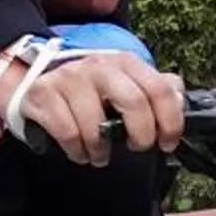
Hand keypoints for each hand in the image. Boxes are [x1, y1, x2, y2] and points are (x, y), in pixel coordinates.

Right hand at [0, 50, 186, 165]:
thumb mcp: (124, 82)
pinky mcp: (44, 94)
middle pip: (133, 103)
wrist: (36, 78)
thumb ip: (155, 87)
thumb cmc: (89, 89)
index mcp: (125, 62)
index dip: (170, 121)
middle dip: (140, 136)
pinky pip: (67, 133)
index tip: (167, 142)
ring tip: (99, 154)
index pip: (160, 89)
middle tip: (137, 147)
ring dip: (101, 150)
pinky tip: (79, 151)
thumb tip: (179, 97)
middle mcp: (99, 65)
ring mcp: (70, 78)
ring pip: (96, 125)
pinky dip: (76, 150)